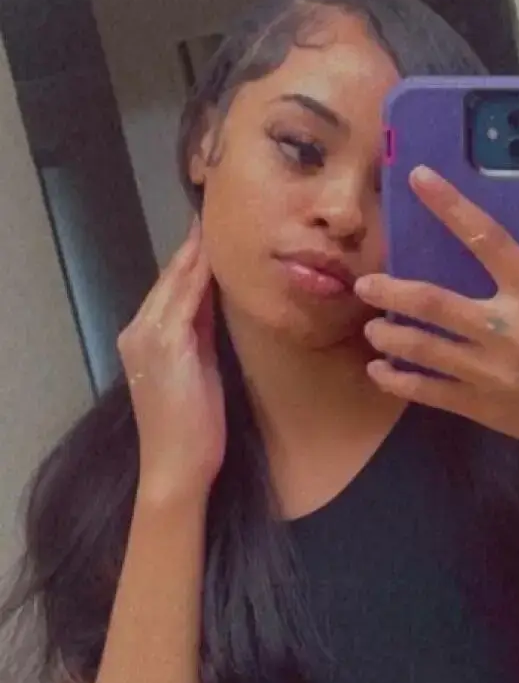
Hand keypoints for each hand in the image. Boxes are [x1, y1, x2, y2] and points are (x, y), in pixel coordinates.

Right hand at [118, 222, 225, 503]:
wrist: (176, 467)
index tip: (209, 234)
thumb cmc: (192, 431)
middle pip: (170, 278)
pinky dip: (200, 275)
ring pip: (177, 282)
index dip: (189, 260)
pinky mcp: (165, 344)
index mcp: (144, 339)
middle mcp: (139, 331)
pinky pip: (187, 299)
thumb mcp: (198, 374)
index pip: (169, 288)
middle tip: (214, 216)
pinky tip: (216, 256)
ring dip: (196, 253)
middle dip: (192, 248)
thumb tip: (217, 308)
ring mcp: (148, 336)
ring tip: (216, 225)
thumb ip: (203, 338)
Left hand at [354, 166, 518, 459]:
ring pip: (422, 348)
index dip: (451, 206)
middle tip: (365, 284)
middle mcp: (511, 331)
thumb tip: (474, 246)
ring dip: (388, 335)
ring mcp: (492, 372)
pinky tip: (379, 369)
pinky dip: (396, 378)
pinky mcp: (480, 406)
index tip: (419, 177)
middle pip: (434, 303)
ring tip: (371, 328)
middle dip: (391, 292)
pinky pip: (426, 390)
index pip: (488, 239)